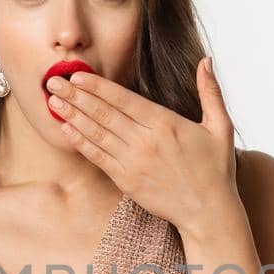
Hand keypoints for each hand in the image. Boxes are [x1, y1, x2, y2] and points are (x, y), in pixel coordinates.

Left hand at [45, 56, 239, 240]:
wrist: (208, 213)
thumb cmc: (216, 169)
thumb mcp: (221, 127)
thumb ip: (211, 92)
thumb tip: (206, 60)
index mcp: (165, 123)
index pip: (123, 99)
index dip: (97, 86)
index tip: (77, 75)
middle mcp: (145, 141)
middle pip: (103, 113)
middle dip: (75, 95)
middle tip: (52, 81)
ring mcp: (133, 162)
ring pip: (96, 133)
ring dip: (72, 115)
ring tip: (52, 101)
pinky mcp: (126, 181)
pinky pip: (98, 157)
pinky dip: (80, 141)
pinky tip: (66, 128)